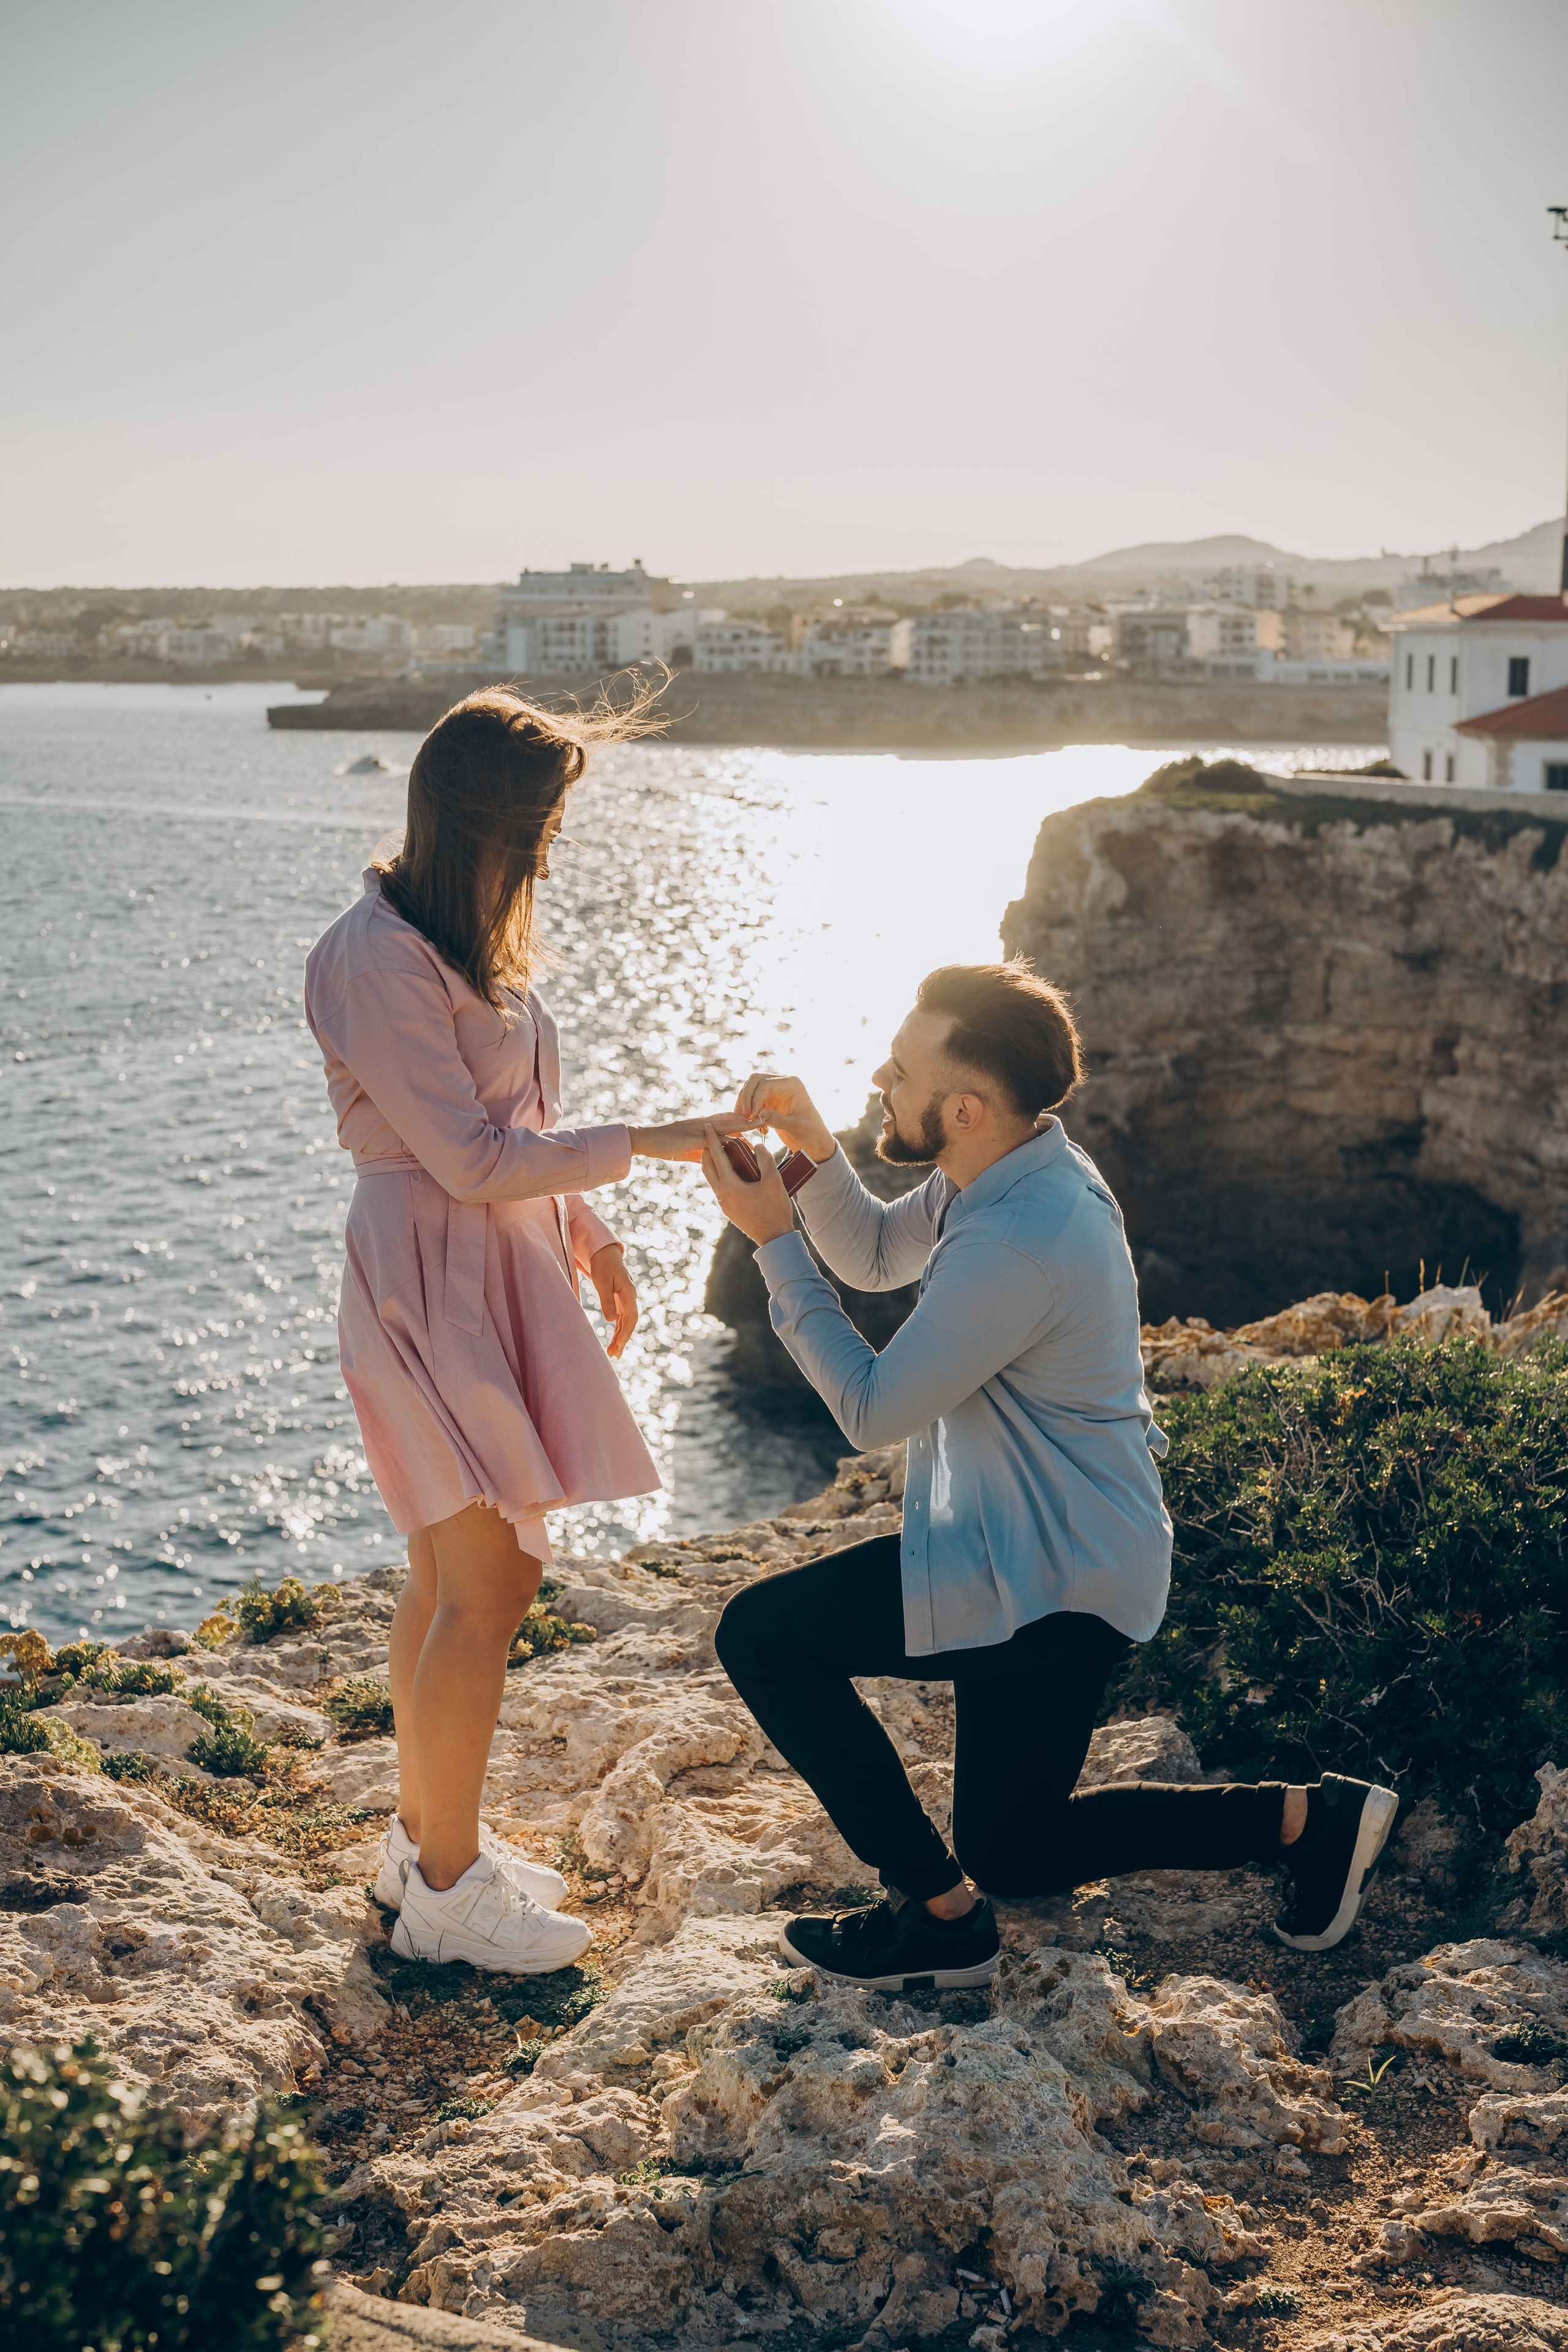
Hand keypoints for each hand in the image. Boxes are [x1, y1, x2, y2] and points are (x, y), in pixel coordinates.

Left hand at [588, 1243, 637, 1358]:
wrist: (605, 1253)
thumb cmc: (603, 1265)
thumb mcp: (602, 1282)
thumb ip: (606, 1300)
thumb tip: (611, 1320)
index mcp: (629, 1293)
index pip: (631, 1317)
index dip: (626, 1333)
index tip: (618, 1345)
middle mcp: (630, 1298)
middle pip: (629, 1323)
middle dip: (623, 1339)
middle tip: (614, 1355)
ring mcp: (626, 1301)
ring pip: (625, 1323)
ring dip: (620, 1338)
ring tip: (613, 1354)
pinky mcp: (619, 1302)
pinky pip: (620, 1319)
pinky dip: (617, 1331)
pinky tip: (614, 1342)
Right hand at [629, 1113, 760, 1163]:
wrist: (647, 1140)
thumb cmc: (667, 1144)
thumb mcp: (689, 1149)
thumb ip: (703, 1152)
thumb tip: (714, 1159)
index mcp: (705, 1125)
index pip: (729, 1120)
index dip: (744, 1121)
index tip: (760, 1122)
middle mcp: (705, 1124)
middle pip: (733, 1118)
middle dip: (749, 1119)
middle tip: (767, 1119)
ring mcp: (700, 1129)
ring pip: (727, 1125)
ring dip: (744, 1125)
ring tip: (761, 1124)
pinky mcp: (694, 1138)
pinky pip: (714, 1138)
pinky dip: (728, 1141)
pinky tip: (740, 1144)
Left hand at [700, 1124, 796, 1245]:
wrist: (774, 1238)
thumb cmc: (775, 1210)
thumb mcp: (773, 1181)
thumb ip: (765, 1159)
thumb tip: (756, 1146)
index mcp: (729, 1186)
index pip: (717, 1156)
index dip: (712, 1139)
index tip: (707, 1126)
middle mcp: (722, 1194)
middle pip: (708, 1167)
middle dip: (708, 1150)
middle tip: (711, 1137)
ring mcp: (724, 1204)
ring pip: (713, 1178)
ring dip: (714, 1163)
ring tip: (722, 1151)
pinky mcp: (729, 1209)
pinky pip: (720, 1186)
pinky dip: (721, 1174)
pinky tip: (732, 1171)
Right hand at [731, 1072, 834, 1163]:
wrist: (815, 1142)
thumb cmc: (811, 1133)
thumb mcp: (796, 1127)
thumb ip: (778, 1120)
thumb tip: (759, 1114)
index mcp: (793, 1085)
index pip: (766, 1084)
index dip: (756, 1098)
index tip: (753, 1116)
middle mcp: (783, 1083)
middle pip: (755, 1080)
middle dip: (746, 1097)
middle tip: (744, 1116)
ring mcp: (775, 1091)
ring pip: (751, 1088)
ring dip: (745, 1103)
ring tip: (746, 1121)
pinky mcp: (769, 1100)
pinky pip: (752, 1100)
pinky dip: (748, 1110)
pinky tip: (753, 1124)